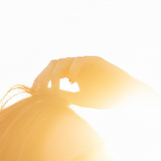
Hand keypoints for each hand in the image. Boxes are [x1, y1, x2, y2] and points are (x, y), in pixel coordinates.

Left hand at [30, 56, 148, 109]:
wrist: (126, 95)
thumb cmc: (105, 98)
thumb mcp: (81, 99)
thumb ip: (65, 97)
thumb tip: (47, 98)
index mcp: (70, 73)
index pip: (49, 73)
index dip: (40, 81)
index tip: (33, 93)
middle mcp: (75, 65)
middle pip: (53, 64)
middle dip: (44, 76)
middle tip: (40, 90)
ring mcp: (85, 61)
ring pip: (64, 61)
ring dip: (56, 75)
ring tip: (55, 89)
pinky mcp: (96, 60)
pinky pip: (81, 60)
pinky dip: (74, 70)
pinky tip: (72, 82)